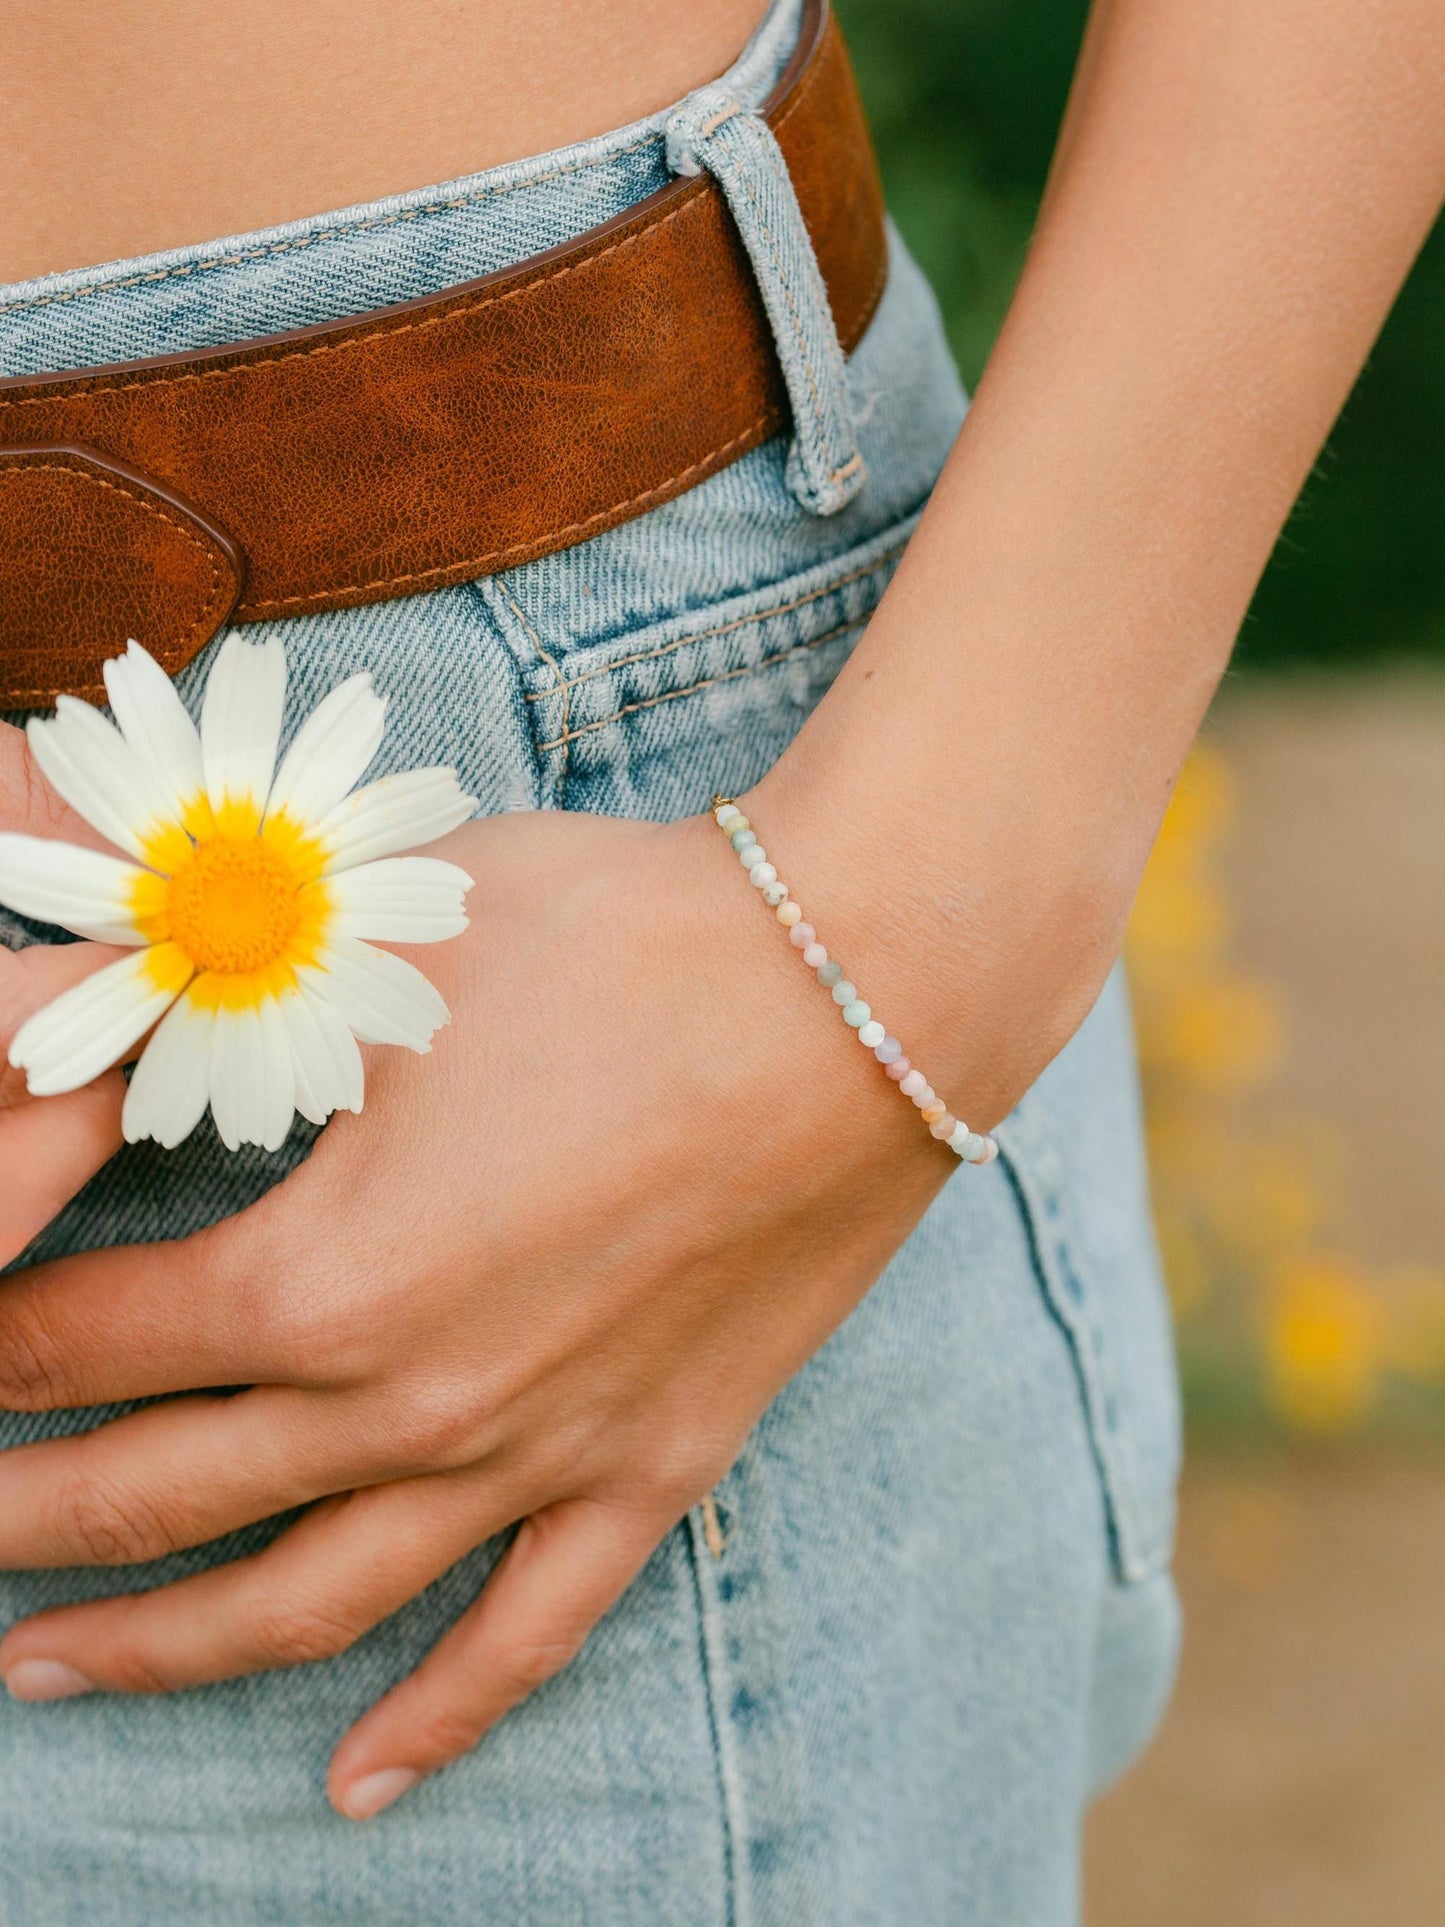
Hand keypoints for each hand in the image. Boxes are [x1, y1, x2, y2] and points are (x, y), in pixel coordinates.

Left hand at [0, 805, 953, 1819]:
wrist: (855, 988)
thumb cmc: (614, 940)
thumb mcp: (377, 949)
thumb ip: (205, 1004)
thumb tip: (66, 1025)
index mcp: (316, 1276)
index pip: (79, 1343)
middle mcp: (407, 1404)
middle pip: (157, 1494)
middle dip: (24, 1514)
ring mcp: (534, 1458)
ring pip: (306, 1602)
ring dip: (161, 1647)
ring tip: (54, 1669)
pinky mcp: (649, 1467)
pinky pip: (526, 1635)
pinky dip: (436, 1721)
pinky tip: (359, 1782)